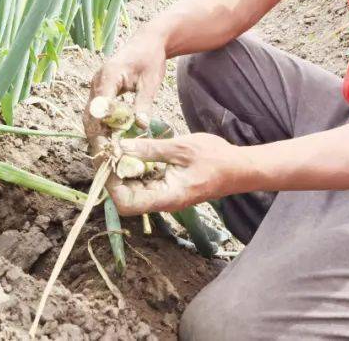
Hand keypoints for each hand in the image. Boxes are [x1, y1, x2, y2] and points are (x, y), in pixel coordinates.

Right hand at [84, 32, 166, 154]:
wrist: (147, 41)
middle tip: (105, 160)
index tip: (109, 149)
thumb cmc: (150, 59)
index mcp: (108, 77)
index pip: (98, 109)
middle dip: (96, 138)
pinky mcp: (101, 92)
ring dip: (97, 135)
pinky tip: (110, 143)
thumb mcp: (150, 82)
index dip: (101, 130)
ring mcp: (96, 87)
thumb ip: (143, 103)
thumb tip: (140, 126)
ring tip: (106, 157)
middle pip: (90, 116)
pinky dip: (102, 128)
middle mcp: (97, 83)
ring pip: (91, 117)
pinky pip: (97, 113)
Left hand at [108, 133, 247, 215]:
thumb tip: (120, 148)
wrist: (240, 168)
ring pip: (134, 188)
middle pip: (126, 197)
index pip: (126, 203)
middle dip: (114, 174)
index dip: (111, 183)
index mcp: (166, 197)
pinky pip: (145, 181)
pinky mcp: (167, 186)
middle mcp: (162, 201)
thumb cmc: (216, 158)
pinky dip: (136, 166)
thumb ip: (150, 149)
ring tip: (117, 145)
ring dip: (124, 169)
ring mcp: (165, 195)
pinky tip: (134, 149)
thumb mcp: (181, 148)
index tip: (108, 158)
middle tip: (108, 148)